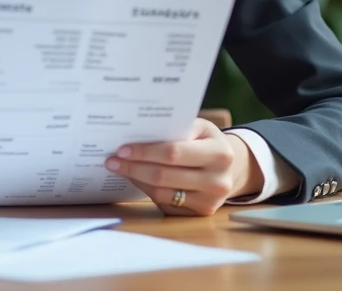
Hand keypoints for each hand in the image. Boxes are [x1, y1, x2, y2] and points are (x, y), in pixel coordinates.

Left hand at [104, 118, 261, 215]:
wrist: (230, 167)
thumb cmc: (207, 141)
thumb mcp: (200, 127)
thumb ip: (176, 128)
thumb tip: (139, 133)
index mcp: (220, 154)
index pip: (173, 153)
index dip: (145, 152)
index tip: (122, 149)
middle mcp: (217, 182)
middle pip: (164, 176)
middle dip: (133, 167)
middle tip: (111, 160)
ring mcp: (209, 202)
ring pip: (161, 193)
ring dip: (136, 179)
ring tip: (119, 168)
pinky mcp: (198, 214)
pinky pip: (164, 203)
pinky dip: (146, 190)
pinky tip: (136, 178)